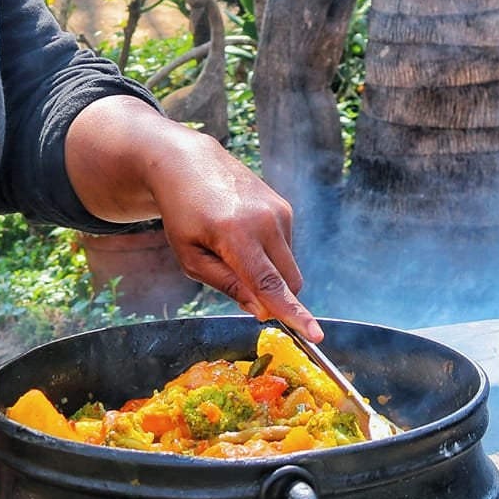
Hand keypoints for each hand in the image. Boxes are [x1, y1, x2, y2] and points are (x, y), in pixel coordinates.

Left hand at [143, 128, 321, 341]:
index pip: (269, 284)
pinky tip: (242, 235)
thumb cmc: (183, 214)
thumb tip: (261, 310)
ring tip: (231, 249)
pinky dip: (268, 255)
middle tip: (241, 293)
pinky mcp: (285, 207)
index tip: (315, 336)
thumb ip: (226, 285)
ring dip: (268, 274)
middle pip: (288, 282)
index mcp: (235, 235)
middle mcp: (264, 221)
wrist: (189, 163)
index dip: (293, 313)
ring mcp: (279, 211)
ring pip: (288, 267)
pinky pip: (285, 248)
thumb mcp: (190, 257)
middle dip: (274, 298)